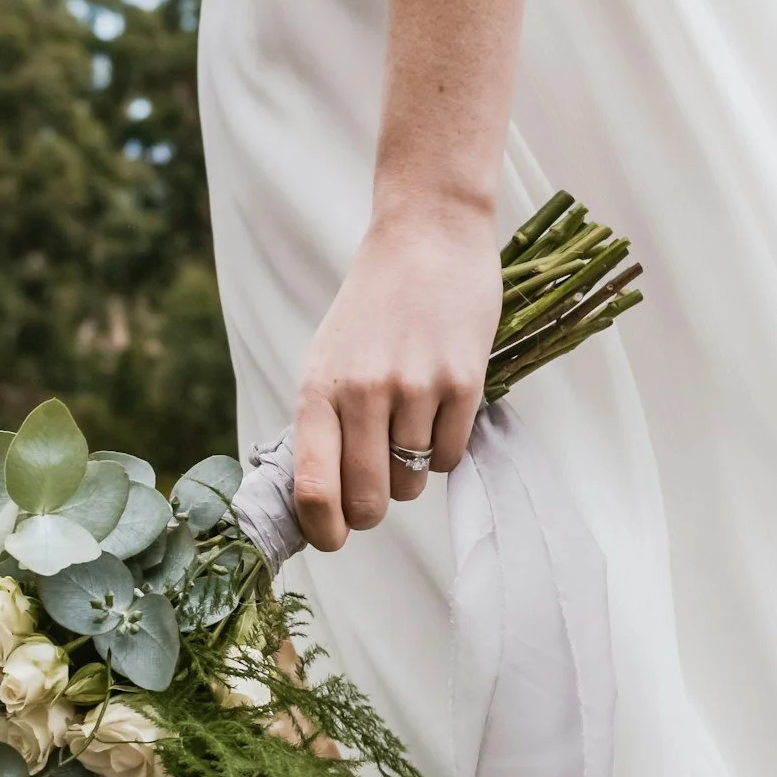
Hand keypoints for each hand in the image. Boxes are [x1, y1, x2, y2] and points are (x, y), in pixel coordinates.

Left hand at [294, 199, 500, 550]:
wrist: (427, 237)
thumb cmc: (372, 307)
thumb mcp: (327, 358)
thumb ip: (322, 423)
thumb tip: (320, 499)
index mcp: (319, 388)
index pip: (312, 486)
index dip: (322, 529)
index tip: (333, 539)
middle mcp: (363, 391)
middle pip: (369, 500)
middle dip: (372, 510)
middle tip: (376, 495)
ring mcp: (416, 387)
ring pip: (412, 482)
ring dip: (410, 473)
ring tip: (409, 426)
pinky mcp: (464, 382)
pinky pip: (451, 456)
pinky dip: (444, 450)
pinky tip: (438, 412)